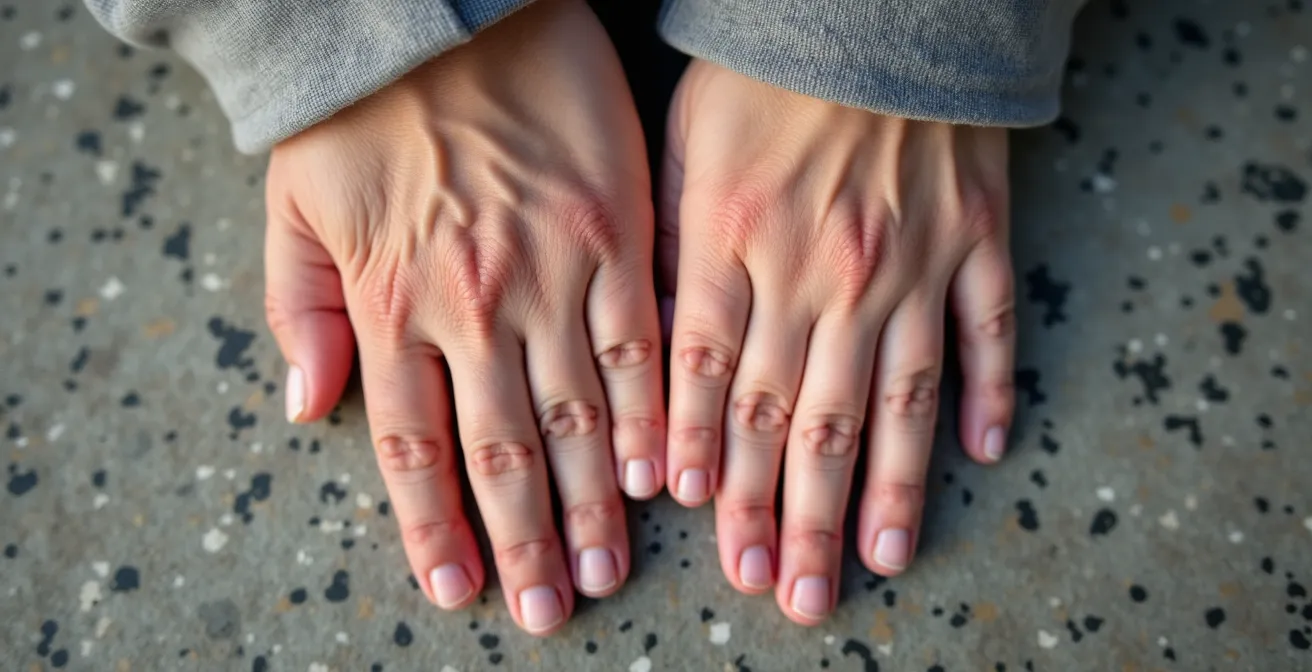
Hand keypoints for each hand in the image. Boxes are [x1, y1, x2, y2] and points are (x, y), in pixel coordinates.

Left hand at [263, 0, 664, 634]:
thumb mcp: (292, 202)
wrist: (448, 4)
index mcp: (392, 302)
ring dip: (589, 502)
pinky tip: (655, 470)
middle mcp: (473, 306)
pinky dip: (646, 412)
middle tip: (552, 605)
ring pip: (575, 414)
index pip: (413, 445)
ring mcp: (551, 272)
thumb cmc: (363, 103)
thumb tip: (308, 404)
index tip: (458, 587)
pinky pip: (638, 342)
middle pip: (503, 450)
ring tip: (605, 566)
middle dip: (524, 540)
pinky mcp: (615, 233)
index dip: (435, 525)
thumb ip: (299, 307)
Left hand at [659, 60, 1014, 623]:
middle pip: (798, 417)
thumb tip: (656, 360)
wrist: (874, 0)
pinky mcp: (977, 238)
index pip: (710, 380)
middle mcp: (820, 268)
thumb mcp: (681, 147)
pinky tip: (981, 456)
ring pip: (891, 402)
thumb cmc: (763, 71)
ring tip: (873, 564)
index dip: (707, 462)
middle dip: (787, 513)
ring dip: (881, 491)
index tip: (709, 530)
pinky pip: (987, 330)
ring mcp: (907, 260)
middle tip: (784, 588)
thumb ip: (668, 255)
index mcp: (733, 241)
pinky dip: (988, 394)